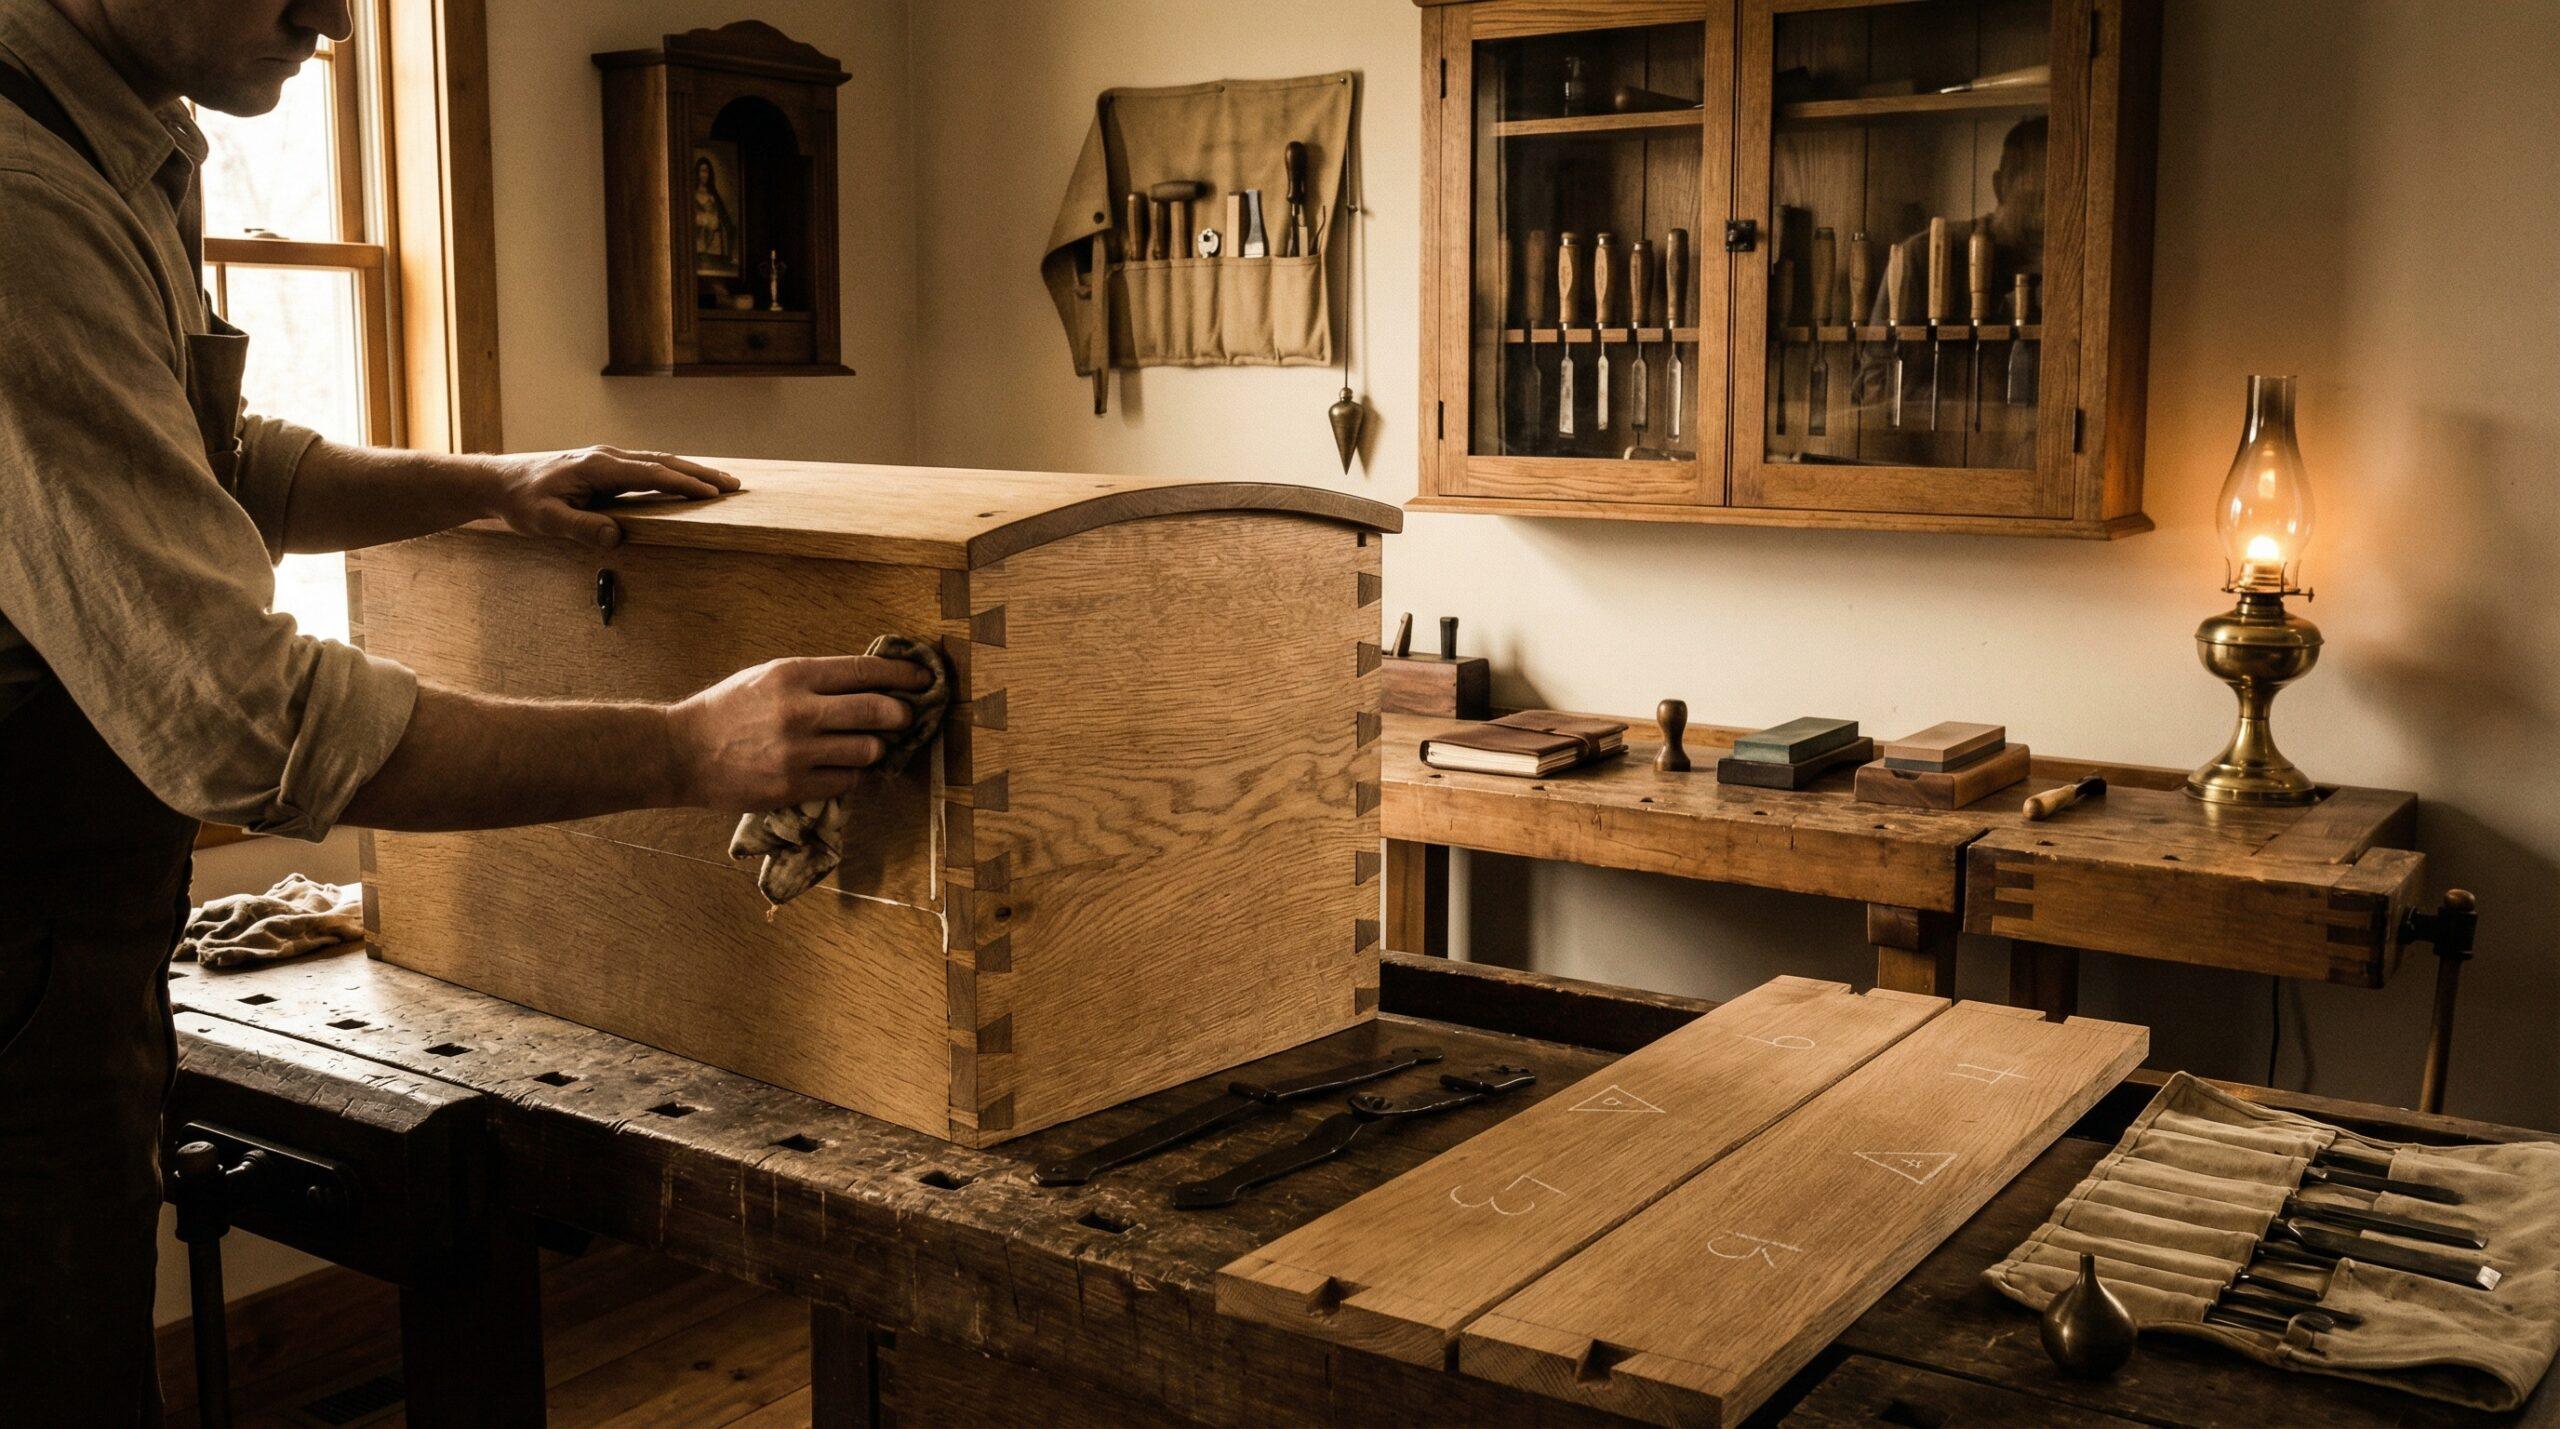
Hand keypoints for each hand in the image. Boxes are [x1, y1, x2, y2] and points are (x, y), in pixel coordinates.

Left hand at [490, 445, 739, 547]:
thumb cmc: (521, 501)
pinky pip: (646, 466)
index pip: (651, 474)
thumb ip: (582, 528)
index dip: (684, 484)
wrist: (498, 481)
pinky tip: (683, 480)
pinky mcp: (603, 466)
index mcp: (598, 467)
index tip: (713, 494)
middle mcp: (607, 457)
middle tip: (733, 484)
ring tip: (720, 482)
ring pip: (657, 461)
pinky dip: (671, 471)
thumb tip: (618, 537)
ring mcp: (606, 459)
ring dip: (690, 471)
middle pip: (663, 461)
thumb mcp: (546, 520)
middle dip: (700, 473)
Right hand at [667, 655, 935, 810]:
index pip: (865, 671)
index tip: (924, 679)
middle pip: (877, 711)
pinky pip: (847, 782)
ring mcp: (797, 752)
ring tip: (862, 746)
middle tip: (903, 718)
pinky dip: (850, 775)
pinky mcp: (793, 786)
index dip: (902, 675)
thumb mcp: (769, 676)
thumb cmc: (729, 710)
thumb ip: (816, 678)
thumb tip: (872, 682)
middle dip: (900, 715)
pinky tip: (837, 768)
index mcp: (793, 674)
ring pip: (868, 750)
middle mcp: (798, 710)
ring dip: (873, 749)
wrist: (682, 752)